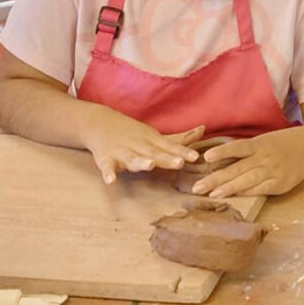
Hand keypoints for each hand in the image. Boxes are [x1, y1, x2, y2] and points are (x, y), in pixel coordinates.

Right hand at [82, 114, 203, 184]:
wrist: (99, 123)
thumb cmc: (134, 133)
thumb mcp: (157, 135)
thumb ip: (180, 138)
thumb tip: (204, 129)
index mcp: (153, 141)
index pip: (170, 147)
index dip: (183, 152)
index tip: (196, 157)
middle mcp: (139, 146)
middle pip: (154, 153)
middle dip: (167, 158)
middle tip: (180, 163)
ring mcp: (122, 152)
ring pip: (132, 159)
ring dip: (141, 162)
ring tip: (149, 165)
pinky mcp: (106, 159)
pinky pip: (107, 167)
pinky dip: (108, 173)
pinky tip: (111, 181)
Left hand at [191, 128, 303, 198]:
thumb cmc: (283, 142)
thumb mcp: (265, 140)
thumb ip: (246, 150)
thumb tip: (220, 160)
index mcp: (260, 144)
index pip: (238, 147)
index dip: (222, 152)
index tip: (206, 157)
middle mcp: (265, 157)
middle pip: (237, 168)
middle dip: (216, 178)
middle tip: (197, 188)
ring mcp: (273, 171)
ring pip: (247, 181)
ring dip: (228, 189)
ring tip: (211, 195)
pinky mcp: (280, 184)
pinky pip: (260, 190)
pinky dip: (246, 194)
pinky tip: (233, 197)